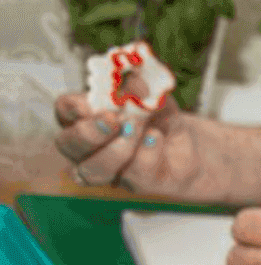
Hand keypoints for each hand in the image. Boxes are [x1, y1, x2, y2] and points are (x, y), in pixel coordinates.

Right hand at [51, 91, 201, 193]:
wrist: (191, 147)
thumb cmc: (161, 117)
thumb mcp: (155, 96)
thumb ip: (144, 88)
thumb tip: (136, 80)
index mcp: (86, 118)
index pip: (65, 110)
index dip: (72, 107)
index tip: (87, 102)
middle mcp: (89, 148)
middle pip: (68, 145)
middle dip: (88, 132)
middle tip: (112, 119)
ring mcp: (110, 170)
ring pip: (93, 170)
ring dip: (115, 149)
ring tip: (140, 129)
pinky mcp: (136, 185)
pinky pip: (134, 175)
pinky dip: (147, 153)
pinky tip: (157, 138)